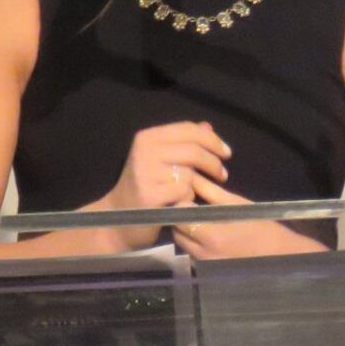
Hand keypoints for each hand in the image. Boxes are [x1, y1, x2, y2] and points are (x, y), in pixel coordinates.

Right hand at [86, 121, 230, 247]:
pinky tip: (181, 202)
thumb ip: (183, 143)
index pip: (188, 129)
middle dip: (213, 163)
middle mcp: (144, 150)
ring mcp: (145, 172)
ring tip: (193, 191)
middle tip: (222, 175)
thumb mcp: (161, 160)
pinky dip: (188, 197)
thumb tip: (208, 127)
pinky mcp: (150, 194)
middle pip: (193, 150)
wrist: (117, 218)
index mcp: (147, 137)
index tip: (226, 153)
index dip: (212, 140)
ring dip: (198, 184)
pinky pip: (184, 191)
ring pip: (190, 172)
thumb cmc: (145, 187)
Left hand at [173, 177, 327, 260]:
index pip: (179, 215)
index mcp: (211, 235)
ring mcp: (204, 264)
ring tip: (202, 220)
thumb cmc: (262, 227)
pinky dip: (194, 243)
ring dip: (186, 230)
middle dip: (180, 217)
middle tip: (192, 206)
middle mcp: (203, 253)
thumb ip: (211, 192)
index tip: (187, 195)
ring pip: (182, 243)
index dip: (180, 203)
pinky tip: (208, 235)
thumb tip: (191, 177)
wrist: (280, 256)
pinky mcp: (207, 270)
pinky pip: (191, 253)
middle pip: (176, 230)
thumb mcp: (237, 205)